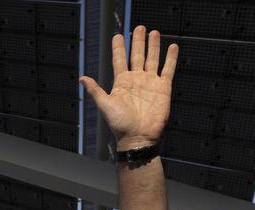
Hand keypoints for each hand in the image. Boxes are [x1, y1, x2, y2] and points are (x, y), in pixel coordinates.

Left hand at [80, 26, 177, 151]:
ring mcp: (150, 83)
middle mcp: (136, 80)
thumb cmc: (120, 125)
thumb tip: (82, 78)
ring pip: (152, 59)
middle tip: (139, 27)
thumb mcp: (105, 105)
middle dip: (137, 41)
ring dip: (153, 46)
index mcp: (122, 83)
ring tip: (153, 32)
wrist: (138, 137)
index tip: (117, 35)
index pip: (120, 60)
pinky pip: (168, 70)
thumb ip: (95, 91)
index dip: (118, 48)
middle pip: (137, 55)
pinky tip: (172, 46)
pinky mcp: (163, 88)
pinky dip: (170, 58)